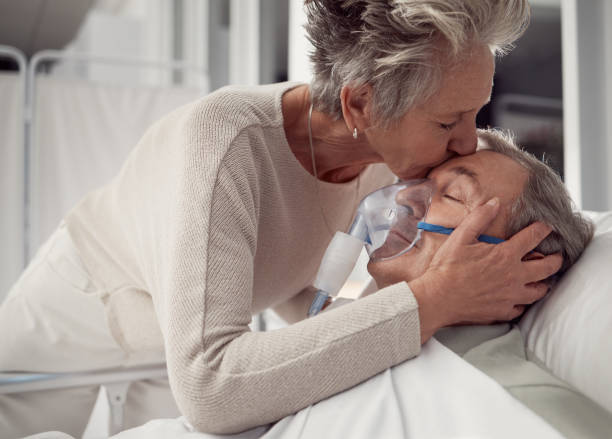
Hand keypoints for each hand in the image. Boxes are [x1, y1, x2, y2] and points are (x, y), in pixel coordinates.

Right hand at [409, 197, 562, 342]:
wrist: (437, 298)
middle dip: (556, 259)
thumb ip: (480, 218)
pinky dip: (524, 302)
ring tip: (544, 279)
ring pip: (539, 291)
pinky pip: (521, 309)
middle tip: (557, 256)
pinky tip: (520, 299)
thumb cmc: (447, 268)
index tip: (547, 226)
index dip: (543, 229)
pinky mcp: (502, 311)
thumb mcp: (461, 237)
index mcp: (505, 255)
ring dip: (544, 283)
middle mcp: (514, 276)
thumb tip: (495, 202)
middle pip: (547, 267)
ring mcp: (510, 296)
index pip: (533, 237)